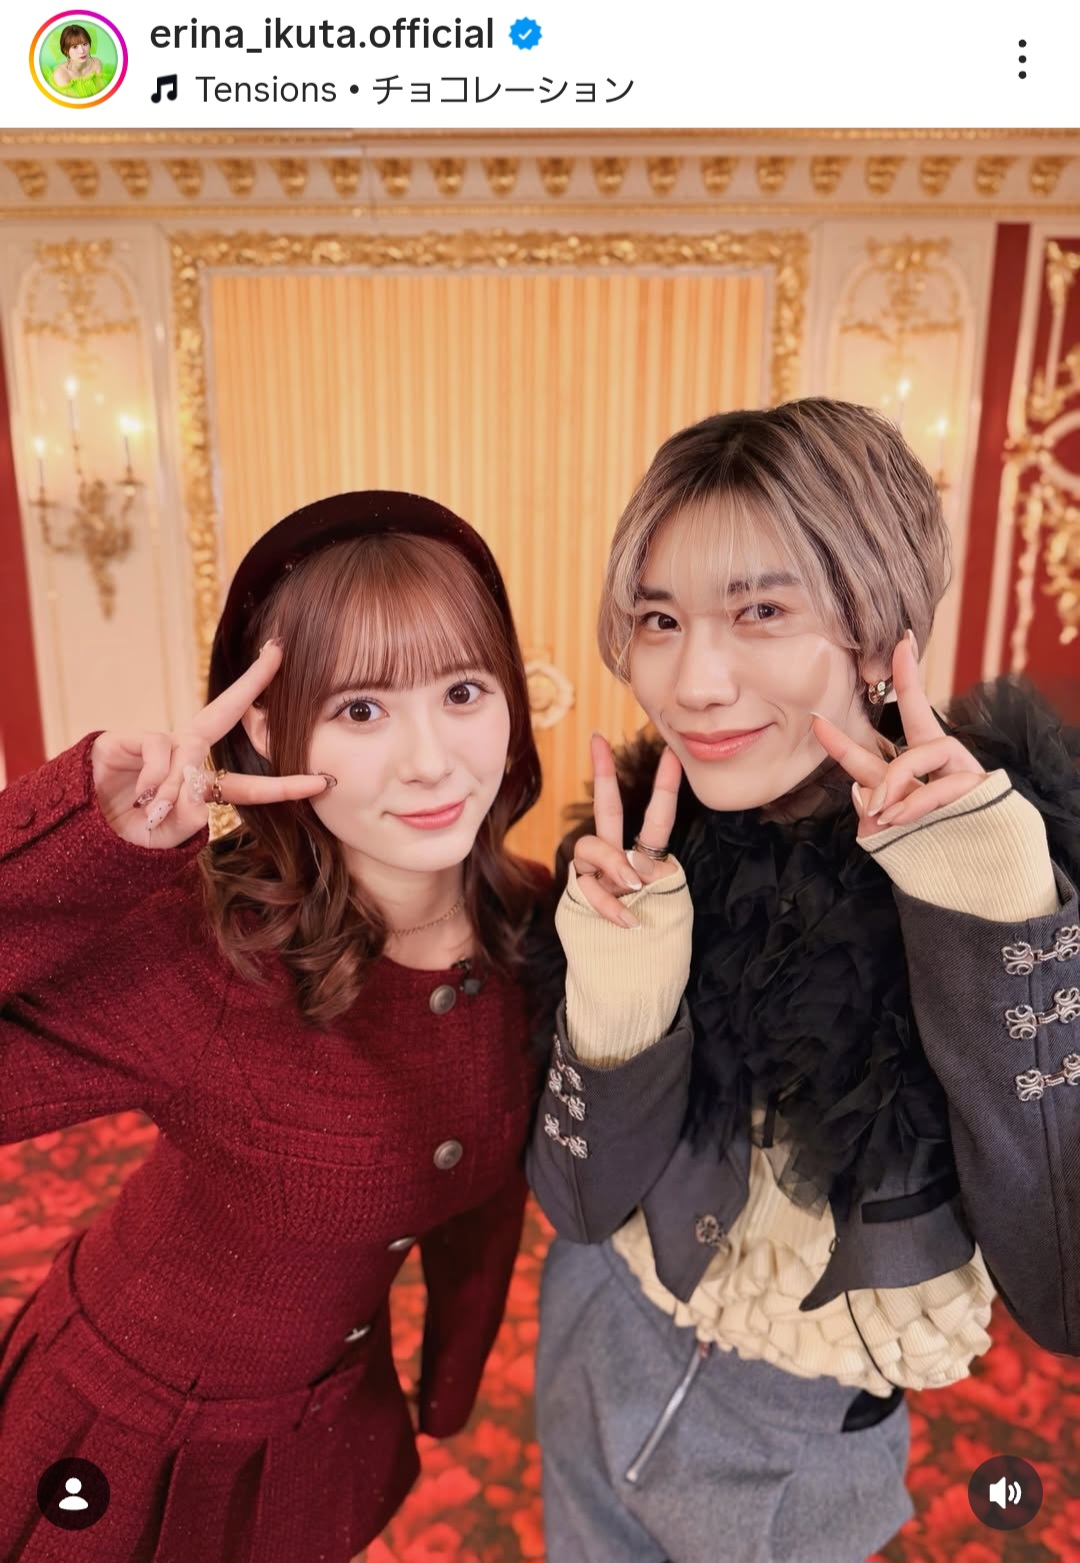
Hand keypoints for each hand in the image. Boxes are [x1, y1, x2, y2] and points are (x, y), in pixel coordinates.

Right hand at [90, 641, 330, 848]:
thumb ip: (190, 819)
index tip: (322, 780)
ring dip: (177, 785)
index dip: (285, 785)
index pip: (251, 783)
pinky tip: (143, 795)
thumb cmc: (129, 836)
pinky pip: (159, 750)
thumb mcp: (168, 837)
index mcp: (202, 784)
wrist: (83, 835)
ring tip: (156, 809)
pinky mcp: (129, 739)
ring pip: (190, 751)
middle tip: (278, 653)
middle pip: (226, 712)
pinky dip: (156, 776)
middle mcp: (186, 756)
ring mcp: (159, 744)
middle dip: (253, 681)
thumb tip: (201, 795)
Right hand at [571, 733, 682, 926]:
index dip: (665, 787)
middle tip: (598, 739)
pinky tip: (628, 920)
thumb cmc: (657, 944)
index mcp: (645, 858)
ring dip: (613, 861)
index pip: (656, 818)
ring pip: (591, 844)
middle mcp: (616, 860)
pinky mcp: (576, 895)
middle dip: (602, 773)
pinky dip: (610, 904)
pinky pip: (588, 886)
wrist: (629, 980)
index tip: (672, 753)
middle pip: (608, 810)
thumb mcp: (670, 906)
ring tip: (632, 885)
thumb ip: (655, 880)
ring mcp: (594, 876)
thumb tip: (634, 867)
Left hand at [810, 633, 985, 838]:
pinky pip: (939, 788)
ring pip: (919, 757)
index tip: (900, 642)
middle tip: (896, 657)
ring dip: (893, 781)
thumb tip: (861, 793)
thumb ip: (873, 811)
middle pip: (920, 719)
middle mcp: (942, 764)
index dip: (903, 683)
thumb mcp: (892, 833)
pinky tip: (896, 817)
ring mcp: (963, 774)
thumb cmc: (934, 856)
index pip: (904, 724)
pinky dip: (914, 803)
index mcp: (919, 770)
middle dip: (907, 684)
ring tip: (880, 809)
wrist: (981, 885)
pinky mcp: (978, 791)